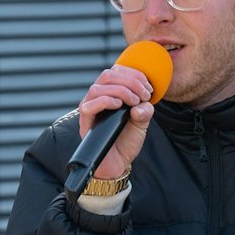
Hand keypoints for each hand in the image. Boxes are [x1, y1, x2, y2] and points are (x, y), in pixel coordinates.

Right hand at [78, 63, 157, 179]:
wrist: (118, 163)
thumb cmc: (126, 141)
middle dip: (130, 81)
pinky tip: (118, 106)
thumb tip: (141, 104)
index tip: (149, 88)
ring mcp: (90, 109)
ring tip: (133, 102)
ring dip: (120, 90)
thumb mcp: (142, 122)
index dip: (135, 74)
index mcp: (111, 93)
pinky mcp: (85, 122)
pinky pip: (88, 105)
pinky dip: (105, 101)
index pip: (117, 71)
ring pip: (98, 87)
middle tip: (143, 95)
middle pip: (108, 74)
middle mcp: (98, 98)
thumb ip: (145, 110)